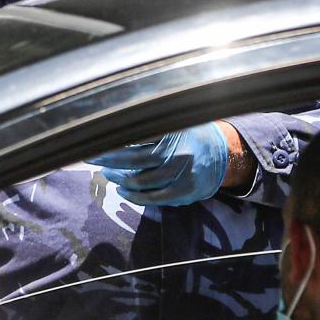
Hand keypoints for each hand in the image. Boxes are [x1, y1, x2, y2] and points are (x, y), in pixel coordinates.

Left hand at [91, 122, 247, 206]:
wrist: (225, 155)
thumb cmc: (194, 135)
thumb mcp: (176, 122)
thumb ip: (151, 123)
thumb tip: (118, 121)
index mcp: (173, 135)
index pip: (134, 142)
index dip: (112, 148)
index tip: (94, 148)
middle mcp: (177, 156)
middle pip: (135, 163)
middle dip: (111, 164)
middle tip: (96, 163)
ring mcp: (181, 176)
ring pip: (142, 183)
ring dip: (121, 181)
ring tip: (109, 176)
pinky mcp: (184, 192)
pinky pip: (154, 198)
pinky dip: (136, 197)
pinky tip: (125, 191)